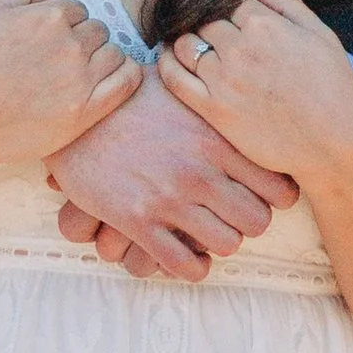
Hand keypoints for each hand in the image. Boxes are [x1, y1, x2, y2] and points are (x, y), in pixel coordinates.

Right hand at [0, 0, 137, 169]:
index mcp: (47, 17)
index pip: (77, 9)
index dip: (64, 24)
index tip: (49, 41)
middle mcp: (68, 45)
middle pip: (97, 30)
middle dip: (82, 40)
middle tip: (58, 60)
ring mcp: (80, 80)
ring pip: (113, 52)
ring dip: (100, 58)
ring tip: (76, 73)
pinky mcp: (85, 111)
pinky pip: (128, 81)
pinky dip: (127, 74)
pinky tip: (112, 77)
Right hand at [46, 69, 297, 280]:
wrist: (74, 114)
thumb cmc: (128, 96)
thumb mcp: (178, 85)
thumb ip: (212, 97)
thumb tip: (235, 86)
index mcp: (216, 139)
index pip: (278, 187)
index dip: (275, 198)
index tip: (260, 194)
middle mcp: (200, 171)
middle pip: (257, 222)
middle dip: (248, 222)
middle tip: (232, 215)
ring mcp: (170, 199)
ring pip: (227, 245)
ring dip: (219, 243)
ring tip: (207, 233)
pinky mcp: (138, 221)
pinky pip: (183, 264)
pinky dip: (191, 267)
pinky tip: (186, 255)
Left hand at [159, 0, 352, 191]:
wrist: (334, 143)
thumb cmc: (335, 89)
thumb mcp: (323, 36)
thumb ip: (289, 7)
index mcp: (266, 26)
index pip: (230, 2)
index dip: (229, 8)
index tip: (228, 18)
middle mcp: (240, 48)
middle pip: (205, 21)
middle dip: (207, 24)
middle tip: (211, 34)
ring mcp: (223, 80)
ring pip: (185, 45)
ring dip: (185, 40)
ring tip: (190, 45)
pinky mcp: (213, 109)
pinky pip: (175, 79)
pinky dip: (165, 63)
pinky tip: (167, 58)